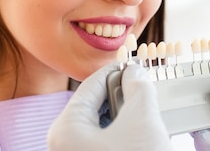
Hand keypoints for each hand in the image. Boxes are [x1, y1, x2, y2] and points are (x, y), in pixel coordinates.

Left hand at [48, 62, 172, 150]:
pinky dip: (124, 135)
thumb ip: (138, 88)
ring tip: (145, 121)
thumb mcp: (142, 120)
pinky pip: (106, 141)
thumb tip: (135, 72)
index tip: (136, 65)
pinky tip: (141, 138)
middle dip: (122, 97)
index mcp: (65, 130)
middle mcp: (64, 144)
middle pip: (96, 105)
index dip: (117, 70)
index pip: (91, 84)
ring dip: (125, 118)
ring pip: (102, 124)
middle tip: (144, 94)